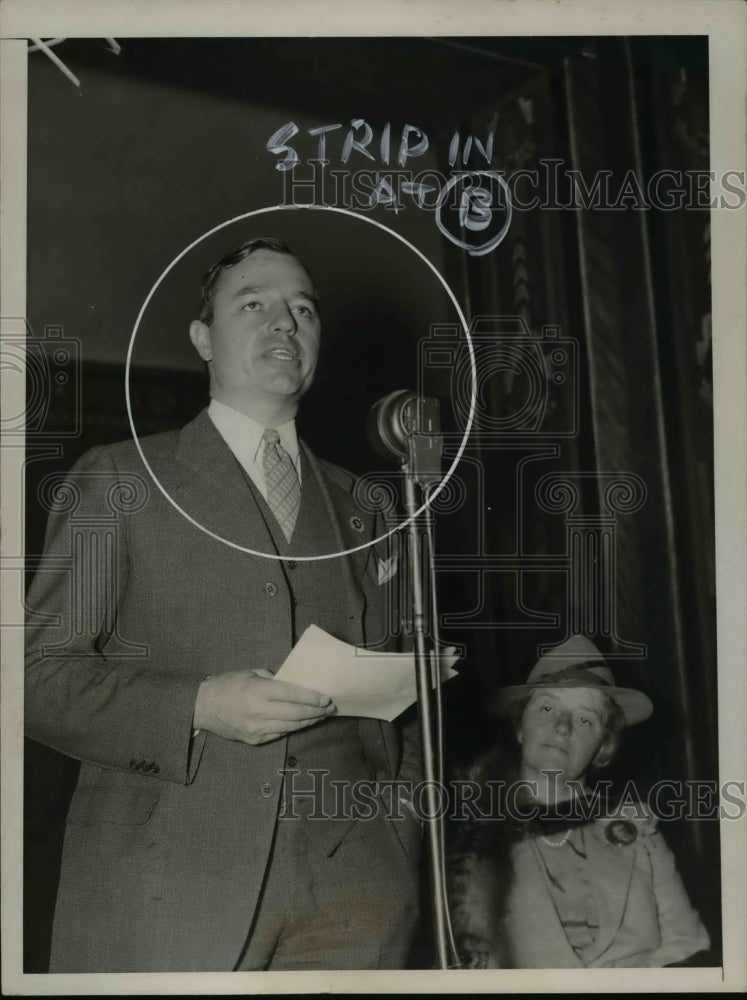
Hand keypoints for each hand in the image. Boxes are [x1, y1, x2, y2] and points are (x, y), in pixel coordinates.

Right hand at [193, 670, 335, 744]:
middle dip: (316, 712)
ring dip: (308, 722)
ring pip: (291, 727)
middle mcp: (259, 712)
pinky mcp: (255, 740)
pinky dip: (293, 728)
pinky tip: (302, 723)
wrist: (203, 708)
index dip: (311, 698)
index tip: (326, 698)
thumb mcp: (250, 673)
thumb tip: (293, 683)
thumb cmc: (227, 686)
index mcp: (258, 691)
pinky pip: (280, 734)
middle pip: (296, 714)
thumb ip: (272, 679)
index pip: (292, 695)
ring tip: (321, 717)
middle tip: (330, 709)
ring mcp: (257, 729)